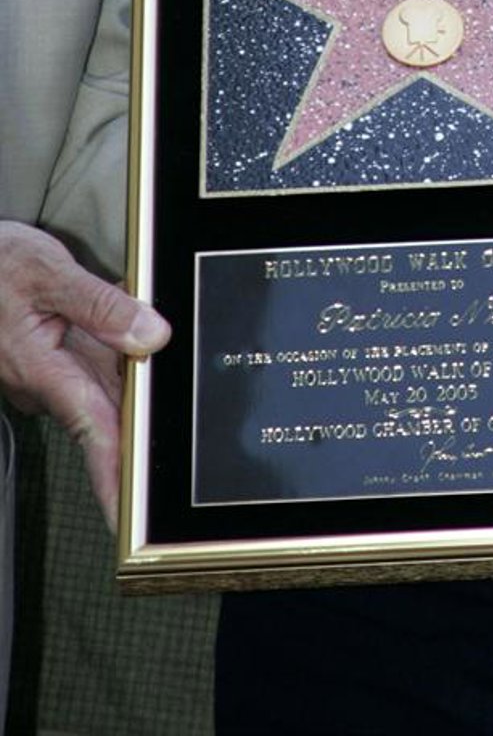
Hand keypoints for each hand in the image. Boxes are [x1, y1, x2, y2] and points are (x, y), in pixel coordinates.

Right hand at [0, 221, 169, 529]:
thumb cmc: (0, 267)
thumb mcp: (50, 272)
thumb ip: (102, 306)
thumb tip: (152, 335)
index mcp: (45, 371)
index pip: (92, 433)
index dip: (114, 478)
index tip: (131, 519)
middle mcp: (48, 384)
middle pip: (110, 413)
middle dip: (142, 419)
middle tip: (180, 428)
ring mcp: (50, 376)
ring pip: (107, 386)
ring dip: (133, 375)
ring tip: (157, 348)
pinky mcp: (54, 363)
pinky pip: (97, 365)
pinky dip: (119, 353)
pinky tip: (134, 326)